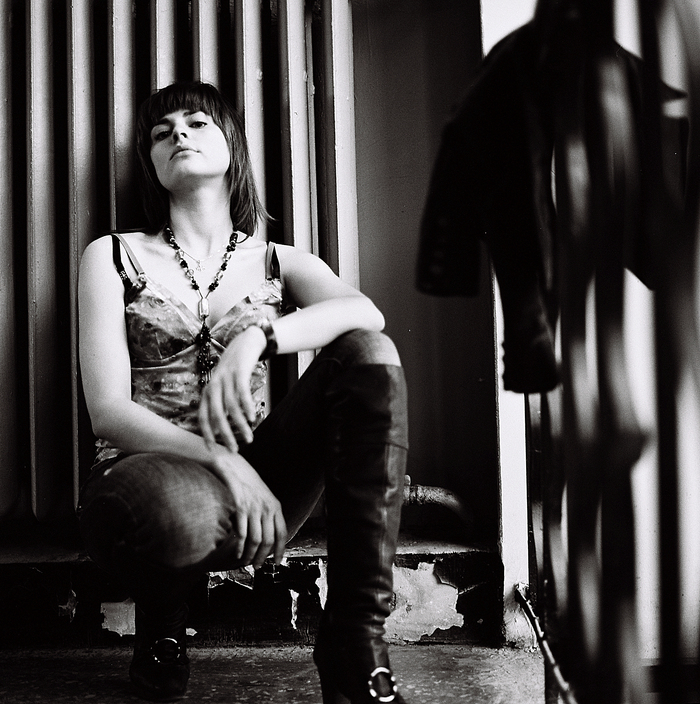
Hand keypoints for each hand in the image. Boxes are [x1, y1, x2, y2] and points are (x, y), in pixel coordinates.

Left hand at [199, 325, 266, 449]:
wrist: (246, 343)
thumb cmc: (235, 370)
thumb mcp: (223, 386)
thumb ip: (220, 404)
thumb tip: (220, 428)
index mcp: (207, 391)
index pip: (203, 417)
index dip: (207, 434)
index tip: (214, 450)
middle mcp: (214, 385)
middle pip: (216, 414)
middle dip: (225, 435)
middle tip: (234, 450)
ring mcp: (226, 378)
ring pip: (231, 407)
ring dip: (240, 425)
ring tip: (249, 438)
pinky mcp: (240, 372)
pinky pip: (242, 393)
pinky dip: (247, 407)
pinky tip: (252, 418)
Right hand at [208, 447, 286, 566]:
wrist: (233, 466)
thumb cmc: (247, 484)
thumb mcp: (264, 497)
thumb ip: (268, 514)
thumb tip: (269, 537)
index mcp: (275, 506)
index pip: (282, 533)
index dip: (281, 550)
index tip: (277, 563)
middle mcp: (266, 508)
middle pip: (268, 540)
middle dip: (263, 557)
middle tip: (257, 567)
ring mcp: (253, 508)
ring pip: (255, 539)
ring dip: (251, 555)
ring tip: (247, 562)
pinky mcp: (240, 507)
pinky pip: (241, 533)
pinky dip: (240, 547)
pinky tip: (238, 553)